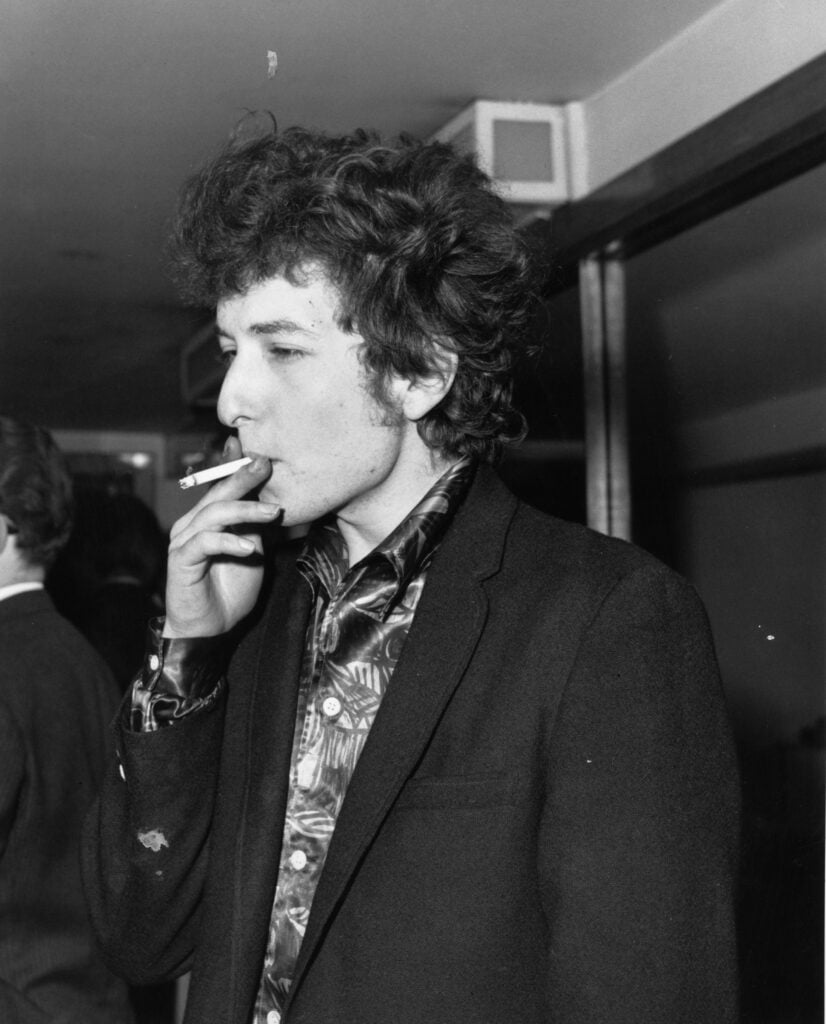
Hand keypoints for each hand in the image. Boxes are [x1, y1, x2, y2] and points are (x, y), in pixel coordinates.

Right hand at [163, 439, 280, 637]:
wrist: (211, 628)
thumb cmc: (230, 590)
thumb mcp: (252, 551)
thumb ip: (256, 526)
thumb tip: (274, 499)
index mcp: (208, 519)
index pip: (223, 487)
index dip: (237, 468)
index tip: (259, 454)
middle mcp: (192, 524)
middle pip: (217, 494)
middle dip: (242, 478)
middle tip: (264, 465)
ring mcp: (184, 541)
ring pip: (213, 515)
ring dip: (245, 510)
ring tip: (273, 512)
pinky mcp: (181, 560)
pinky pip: (204, 543)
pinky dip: (228, 542)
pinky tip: (248, 547)